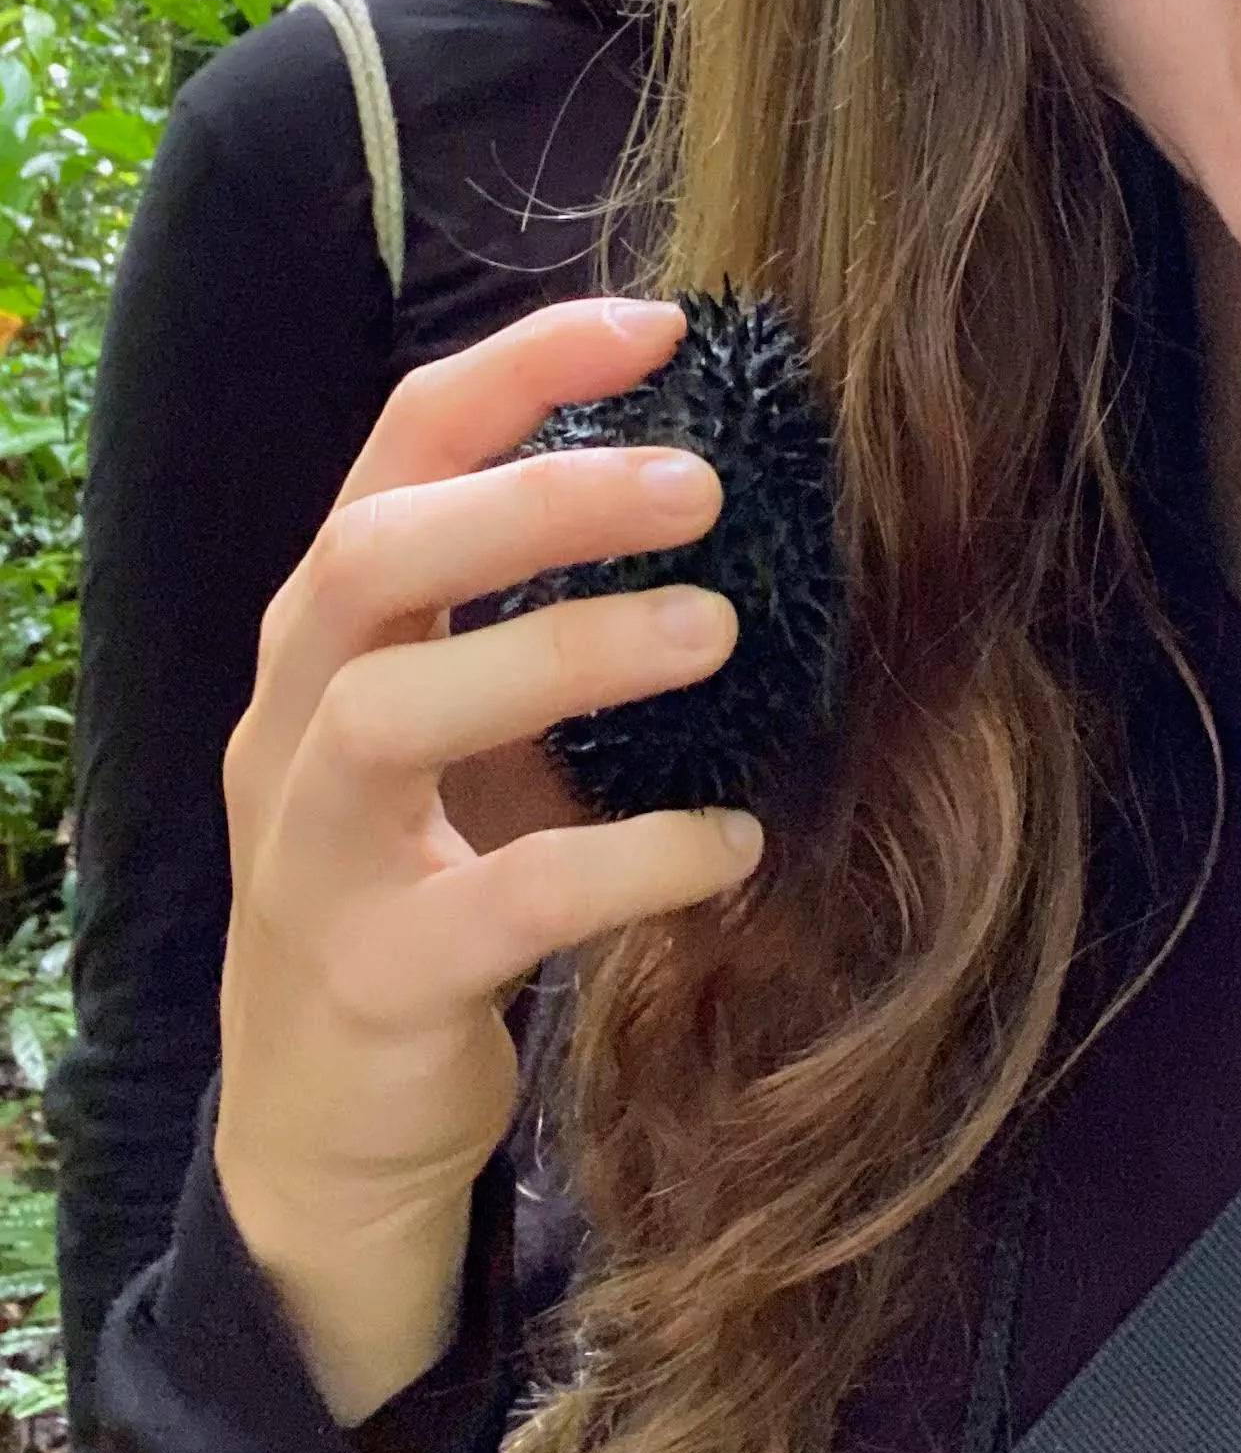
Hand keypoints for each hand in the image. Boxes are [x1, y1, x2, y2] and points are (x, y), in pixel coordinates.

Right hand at [214, 298, 761, 1422]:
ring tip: (718, 631)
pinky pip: (501, 902)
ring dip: (565, 652)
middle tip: (703, 484)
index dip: (520, 372)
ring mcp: (312, 852)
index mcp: (331, 635)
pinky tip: (734, 844)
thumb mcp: (475, 741)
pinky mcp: (371, 979)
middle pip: (374, 555)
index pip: (398, 453)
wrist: (326, 1127)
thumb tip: (734, 508)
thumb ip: (550, 628)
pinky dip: (629, 861)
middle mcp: (295, 720)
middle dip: (536, 500)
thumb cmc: (427, 887)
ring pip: (399, 710)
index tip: (660, 325)